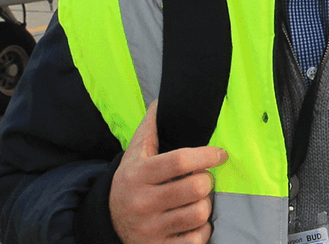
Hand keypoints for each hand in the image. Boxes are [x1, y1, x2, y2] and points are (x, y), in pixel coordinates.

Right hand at [109, 100, 228, 243]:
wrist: (108, 223)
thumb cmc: (131, 181)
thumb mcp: (134, 154)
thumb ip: (150, 127)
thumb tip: (163, 99)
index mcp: (138, 175)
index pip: (180, 160)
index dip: (206, 155)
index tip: (220, 154)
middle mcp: (143, 202)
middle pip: (196, 188)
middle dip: (206, 181)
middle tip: (202, 179)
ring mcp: (151, 228)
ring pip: (200, 213)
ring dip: (205, 205)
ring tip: (196, 200)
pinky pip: (197, 239)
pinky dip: (202, 230)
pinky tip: (192, 221)